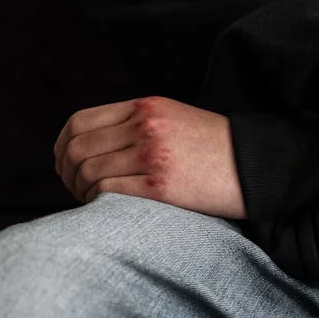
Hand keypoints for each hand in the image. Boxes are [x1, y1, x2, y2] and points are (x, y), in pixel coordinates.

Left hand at [53, 96, 245, 218]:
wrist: (257, 165)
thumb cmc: (216, 148)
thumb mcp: (174, 118)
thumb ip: (136, 124)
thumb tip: (94, 146)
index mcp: (145, 107)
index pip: (80, 122)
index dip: (62, 146)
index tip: (64, 164)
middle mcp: (145, 127)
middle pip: (78, 149)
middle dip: (66, 173)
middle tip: (74, 189)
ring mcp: (152, 155)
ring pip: (88, 173)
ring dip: (80, 191)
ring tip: (90, 202)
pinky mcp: (161, 186)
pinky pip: (108, 193)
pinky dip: (96, 203)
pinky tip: (104, 209)